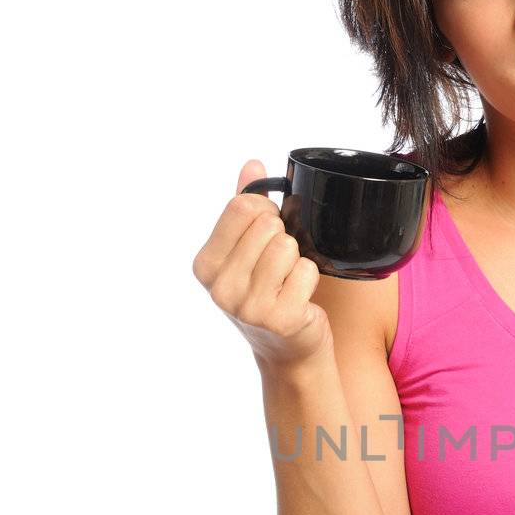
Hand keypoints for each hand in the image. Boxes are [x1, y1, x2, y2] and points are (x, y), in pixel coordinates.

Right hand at [192, 160, 332, 369]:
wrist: (288, 350)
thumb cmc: (268, 293)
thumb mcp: (247, 250)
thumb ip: (246, 205)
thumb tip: (252, 164)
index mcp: (205, 264)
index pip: (242, 207)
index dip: (265, 213)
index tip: (266, 234)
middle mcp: (220, 287)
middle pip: (268, 225)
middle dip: (282, 237)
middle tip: (279, 265)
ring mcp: (247, 306)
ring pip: (288, 246)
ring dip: (297, 260)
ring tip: (287, 282)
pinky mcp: (279, 318)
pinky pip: (306, 270)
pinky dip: (309, 279)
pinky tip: (298, 297)